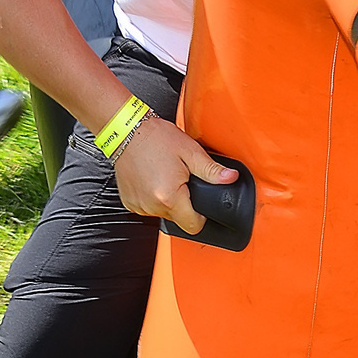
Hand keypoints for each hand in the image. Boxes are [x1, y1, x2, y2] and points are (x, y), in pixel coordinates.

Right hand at [112, 110, 240, 235]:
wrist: (127, 131)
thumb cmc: (156, 138)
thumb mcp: (191, 152)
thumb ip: (212, 170)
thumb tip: (230, 178)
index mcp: (169, 197)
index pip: (193, 226)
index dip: (202, 216)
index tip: (202, 202)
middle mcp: (151, 206)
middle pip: (178, 219)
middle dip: (184, 202)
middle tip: (181, 179)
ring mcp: (138, 206)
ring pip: (163, 213)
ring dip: (168, 200)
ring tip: (166, 176)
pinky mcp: (129, 202)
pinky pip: (148, 207)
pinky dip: (154, 197)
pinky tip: (154, 179)